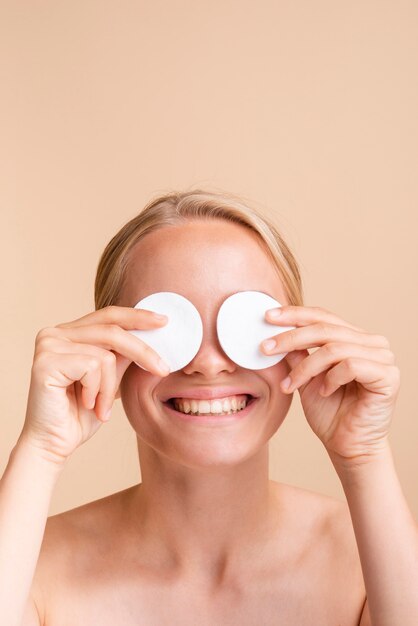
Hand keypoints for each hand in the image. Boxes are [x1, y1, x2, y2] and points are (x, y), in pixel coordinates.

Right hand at [20, 306, 168, 465]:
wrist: (53, 445)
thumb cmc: (80, 415)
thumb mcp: (110, 380)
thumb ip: (122, 356)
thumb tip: (150, 335)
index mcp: (69, 333)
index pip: (108, 315)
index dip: (137, 316)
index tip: (164, 321)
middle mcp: (55, 333)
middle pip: (112, 330)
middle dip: (143, 351)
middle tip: (163, 370)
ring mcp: (48, 345)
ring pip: (105, 355)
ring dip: (110, 387)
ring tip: (100, 406)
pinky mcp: (45, 361)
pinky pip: (91, 367)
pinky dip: (96, 391)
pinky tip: (85, 404)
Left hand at [262, 306, 400, 463]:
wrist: (346, 446)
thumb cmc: (329, 413)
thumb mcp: (305, 377)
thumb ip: (296, 354)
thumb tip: (275, 331)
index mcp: (354, 337)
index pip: (322, 316)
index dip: (294, 315)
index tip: (268, 317)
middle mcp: (372, 342)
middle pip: (325, 328)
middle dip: (291, 337)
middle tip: (266, 348)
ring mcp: (383, 357)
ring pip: (333, 348)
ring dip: (305, 368)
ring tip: (290, 385)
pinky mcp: (388, 375)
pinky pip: (350, 365)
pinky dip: (330, 378)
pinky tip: (323, 392)